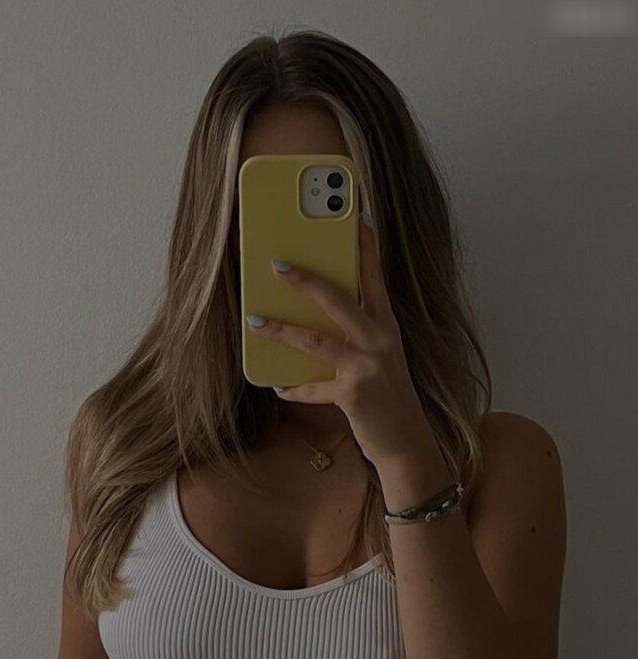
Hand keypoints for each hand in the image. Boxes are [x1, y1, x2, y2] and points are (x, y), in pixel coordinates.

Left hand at [244, 216, 429, 466]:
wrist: (406, 441)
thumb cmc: (385, 394)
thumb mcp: (377, 356)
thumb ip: (352, 332)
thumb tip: (309, 314)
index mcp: (386, 324)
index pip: (375, 275)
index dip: (365, 244)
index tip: (353, 214)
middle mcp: (380, 340)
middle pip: (339, 299)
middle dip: (306, 280)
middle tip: (276, 263)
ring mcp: (368, 366)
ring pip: (317, 341)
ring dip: (282, 330)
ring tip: (255, 319)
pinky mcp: (354, 394)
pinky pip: (313, 388)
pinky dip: (293, 388)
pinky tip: (277, 385)